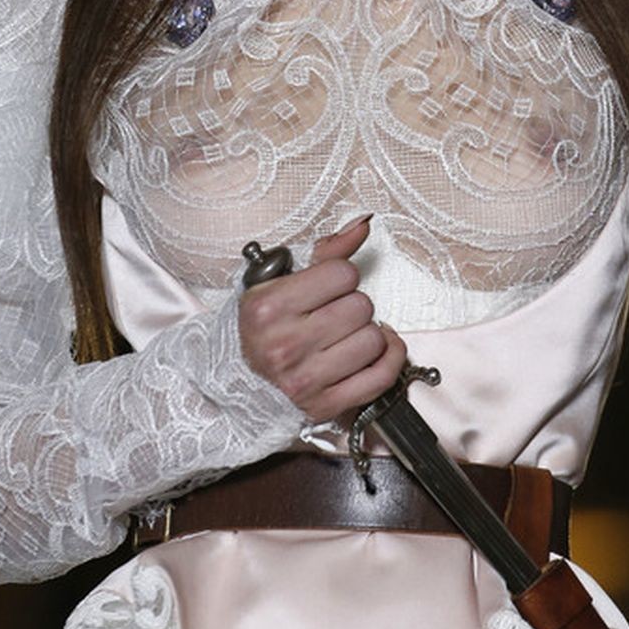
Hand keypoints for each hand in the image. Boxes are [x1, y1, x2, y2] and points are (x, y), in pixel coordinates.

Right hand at [238, 215, 406, 424]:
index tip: (328, 287)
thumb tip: (364, 224)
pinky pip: (382, 375)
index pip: (342, 273)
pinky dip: (388, 359)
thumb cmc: (264, 328)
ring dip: (367, 334)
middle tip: (334, 314)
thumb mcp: (280, 283)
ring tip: (347, 335)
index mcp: (269, 307)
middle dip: (353, 306)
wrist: (239, 385)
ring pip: (374, 339)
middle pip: (361, 306)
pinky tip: (374, 351)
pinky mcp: (326, 405)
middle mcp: (285, 345)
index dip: (340, 277)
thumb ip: (326, 252)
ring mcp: (306, 380)